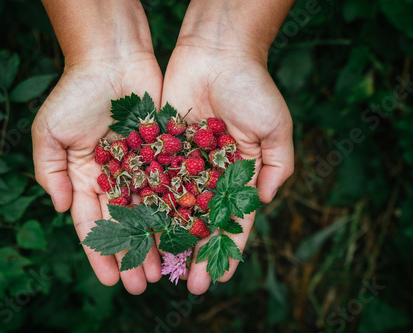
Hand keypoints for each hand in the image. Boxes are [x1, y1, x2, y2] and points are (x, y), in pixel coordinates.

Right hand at [32, 54, 162, 293]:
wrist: (113, 58)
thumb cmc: (76, 93)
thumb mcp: (50, 132)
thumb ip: (51, 172)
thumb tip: (64, 210)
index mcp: (86, 177)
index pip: (93, 224)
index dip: (100, 254)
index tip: (110, 280)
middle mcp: (115, 178)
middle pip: (125, 225)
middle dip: (132, 255)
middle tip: (143, 284)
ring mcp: (142, 167)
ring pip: (152, 213)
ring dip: (157, 242)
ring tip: (165, 270)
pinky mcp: (166, 153)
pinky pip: (173, 187)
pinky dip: (178, 211)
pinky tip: (185, 234)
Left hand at [161, 40, 293, 293]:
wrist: (216, 52)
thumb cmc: (252, 87)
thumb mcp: (276, 128)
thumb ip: (276, 166)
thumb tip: (265, 201)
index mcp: (237, 175)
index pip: (232, 221)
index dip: (227, 249)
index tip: (220, 277)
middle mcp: (208, 174)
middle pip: (200, 222)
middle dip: (194, 253)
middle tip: (187, 285)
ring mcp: (181, 163)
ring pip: (171, 208)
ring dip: (166, 239)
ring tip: (158, 268)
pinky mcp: (157, 148)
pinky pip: (149, 181)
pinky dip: (143, 206)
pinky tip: (137, 231)